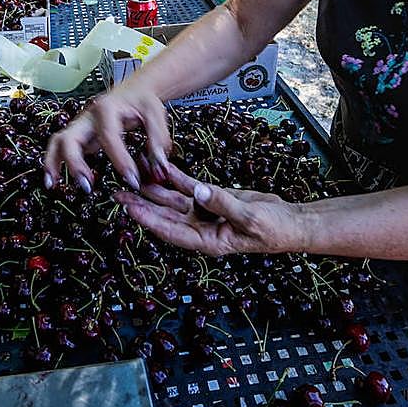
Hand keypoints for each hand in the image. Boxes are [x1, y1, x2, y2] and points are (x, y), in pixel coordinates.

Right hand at [43, 86, 171, 193]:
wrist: (133, 92)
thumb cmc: (142, 102)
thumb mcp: (156, 114)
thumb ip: (159, 140)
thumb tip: (159, 165)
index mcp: (107, 108)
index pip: (109, 136)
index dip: (120, 160)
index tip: (132, 180)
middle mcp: (88, 116)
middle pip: (71, 138)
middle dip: (75, 163)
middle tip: (88, 185)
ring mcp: (80, 125)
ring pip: (58, 142)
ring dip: (55, 163)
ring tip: (54, 185)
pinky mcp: (78, 134)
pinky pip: (59, 147)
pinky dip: (53, 162)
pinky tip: (53, 181)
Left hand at [114, 161, 300, 256]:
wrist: (290, 221)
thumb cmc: (274, 229)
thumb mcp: (250, 218)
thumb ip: (223, 204)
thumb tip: (199, 192)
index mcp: (207, 240)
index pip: (171, 230)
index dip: (149, 220)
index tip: (130, 209)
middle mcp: (200, 227)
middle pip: (164, 215)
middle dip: (140, 204)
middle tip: (118, 192)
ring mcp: (205, 213)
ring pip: (172, 200)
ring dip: (153, 189)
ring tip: (132, 176)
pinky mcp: (212, 198)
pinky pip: (188, 187)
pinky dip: (174, 177)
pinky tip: (159, 166)